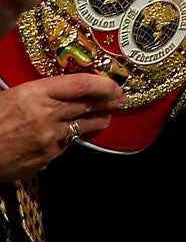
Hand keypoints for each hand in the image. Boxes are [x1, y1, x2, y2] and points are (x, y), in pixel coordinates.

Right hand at [0, 74, 123, 181]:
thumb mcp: (6, 96)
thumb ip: (35, 92)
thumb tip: (58, 88)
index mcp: (34, 93)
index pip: (81, 85)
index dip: (103, 84)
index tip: (116, 85)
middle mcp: (46, 114)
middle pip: (87, 105)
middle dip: (107, 102)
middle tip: (119, 98)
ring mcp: (48, 138)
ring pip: (82, 127)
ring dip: (97, 121)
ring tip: (105, 117)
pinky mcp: (46, 157)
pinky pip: (64, 144)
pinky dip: (67, 138)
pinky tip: (68, 135)